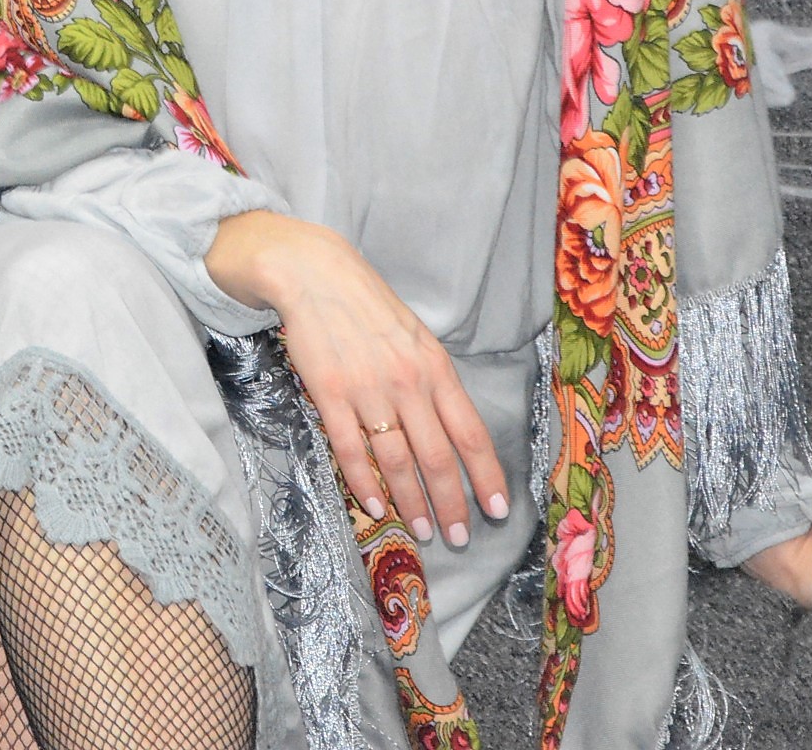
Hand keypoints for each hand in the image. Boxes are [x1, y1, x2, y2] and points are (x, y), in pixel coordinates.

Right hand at [206, 210, 510, 546]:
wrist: (315, 275)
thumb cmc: (370, 308)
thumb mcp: (418, 339)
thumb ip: (435, 383)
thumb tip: (453, 433)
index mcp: (435, 368)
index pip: (471, 433)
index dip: (487, 476)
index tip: (496, 509)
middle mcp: (407, 383)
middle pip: (437, 457)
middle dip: (451, 504)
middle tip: (459, 537)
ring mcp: (367, 391)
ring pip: (397, 460)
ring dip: (412, 502)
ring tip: (421, 530)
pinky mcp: (330, 395)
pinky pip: (351, 449)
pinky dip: (364, 482)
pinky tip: (376, 505)